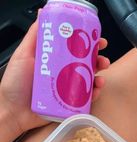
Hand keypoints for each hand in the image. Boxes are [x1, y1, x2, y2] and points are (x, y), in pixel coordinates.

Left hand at [0, 14, 109, 134]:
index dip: (88, 43)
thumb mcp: (23, 55)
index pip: (75, 49)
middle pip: (85, 64)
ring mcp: (66, 89)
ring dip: (99, 78)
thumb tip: (42, 13)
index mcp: (55, 60)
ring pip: (88, 81)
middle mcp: (63, 74)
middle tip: (103, 60)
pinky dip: (93, 95)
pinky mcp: (68, 104)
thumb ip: (34, 36)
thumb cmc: (15, 85)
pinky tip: (95, 91)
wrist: (13, 112)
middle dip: (98, 61)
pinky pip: (85, 100)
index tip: (97, 40)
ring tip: (100, 78)